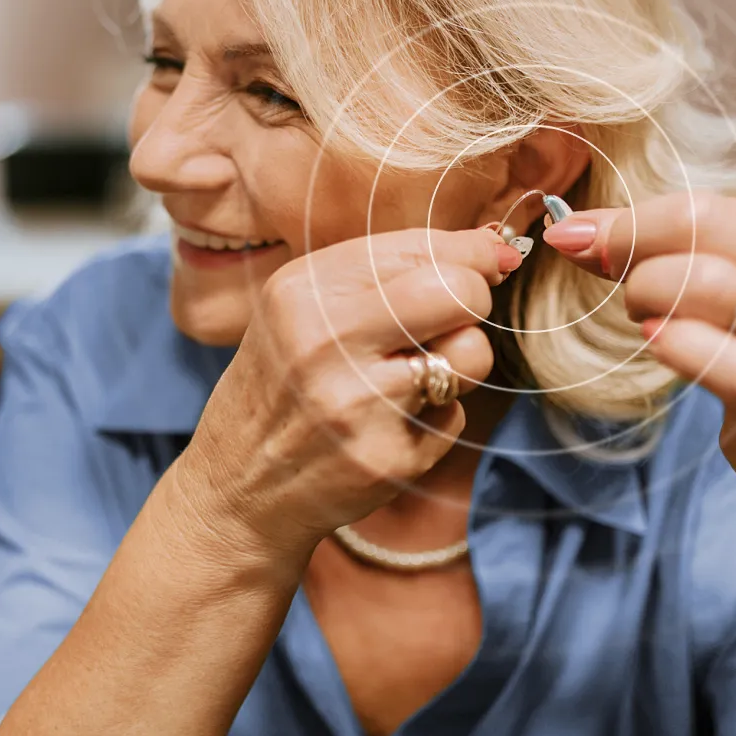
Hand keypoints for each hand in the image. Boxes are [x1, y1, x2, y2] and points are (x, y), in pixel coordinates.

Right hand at [175, 226, 522, 567]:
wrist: (237, 487)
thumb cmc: (283, 381)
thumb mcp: (305, 307)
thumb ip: (388, 270)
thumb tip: (497, 247)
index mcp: (302, 291)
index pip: (422, 247)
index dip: (472, 255)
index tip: (487, 264)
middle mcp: (324, 341)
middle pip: (459, 291)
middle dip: (476, 299)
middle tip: (451, 320)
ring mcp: (356, 404)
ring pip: (472, 354)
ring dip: (459, 363)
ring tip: (411, 376)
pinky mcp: (385, 458)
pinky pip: (456, 415)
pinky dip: (435, 418)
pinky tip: (388, 426)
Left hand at [542, 191, 735, 517]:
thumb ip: (672, 253)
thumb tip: (576, 230)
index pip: (699, 204)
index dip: (627, 220)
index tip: (577, 236)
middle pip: (697, 226)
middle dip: (628, 248)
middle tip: (608, 278)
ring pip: (702, 281)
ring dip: (647, 297)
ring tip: (647, 322)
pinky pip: (712, 355)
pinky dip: (672, 345)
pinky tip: (659, 345)